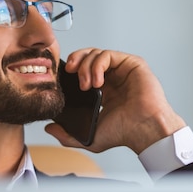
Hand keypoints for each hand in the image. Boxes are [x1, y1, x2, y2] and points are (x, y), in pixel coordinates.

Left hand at [45, 49, 185, 153]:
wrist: (143, 130)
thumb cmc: (124, 134)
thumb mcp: (89, 138)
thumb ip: (67, 135)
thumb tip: (49, 128)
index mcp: (103, 90)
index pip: (83, 70)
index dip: (72, 70)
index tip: (62, 78)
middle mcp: (113, 77)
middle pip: (88, 56)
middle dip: (76, 61)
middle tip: (70, 73)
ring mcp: (122, 69)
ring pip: (96, 54)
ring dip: (86, 66)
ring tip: (86, 84)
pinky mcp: (132, 64)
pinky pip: (108, 55)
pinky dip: (98, 65)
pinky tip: (96, 81)